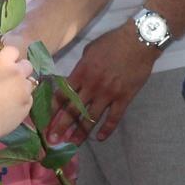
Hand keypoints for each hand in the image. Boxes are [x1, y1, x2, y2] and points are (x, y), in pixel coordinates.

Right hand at [0, 45, 35, 132]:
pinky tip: (12, 107)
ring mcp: (24, 89)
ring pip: (30, 82)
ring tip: (10, 96)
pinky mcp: (28, 104)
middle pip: (27, 64)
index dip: (10, 57)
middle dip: (21, 70)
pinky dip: (23, 100)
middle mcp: (17, 72)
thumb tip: (0, 70)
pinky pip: (29, 98)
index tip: (5, 64)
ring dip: (22, 86)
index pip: (13, 50)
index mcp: (2, 62)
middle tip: (10, 80)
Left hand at [56, 23, 155, 144]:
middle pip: (73, 110)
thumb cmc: (112, 42)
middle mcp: (92, 86)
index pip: (62, 95)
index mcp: (81, 73)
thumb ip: (81, 68)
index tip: (44, 120)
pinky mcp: (124, 98)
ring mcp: (108, 94)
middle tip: (52, 140)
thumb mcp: (89, 51)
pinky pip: (114, 118)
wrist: (139, 41)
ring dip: (81, 132)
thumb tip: (75, 79)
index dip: (52, 110)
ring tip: (73, 144)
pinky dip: (107, 130)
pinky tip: (100, 138)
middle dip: (61, 126)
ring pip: (91, 118)